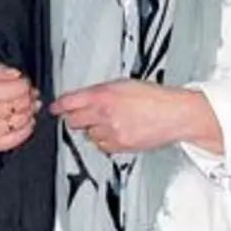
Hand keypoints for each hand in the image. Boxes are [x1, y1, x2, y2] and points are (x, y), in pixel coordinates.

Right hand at [0, 65, 39, 153]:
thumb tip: (18, 75)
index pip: (20, 87)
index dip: (26, 85)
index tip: (25, 85)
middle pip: (23, 104)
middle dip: (29, 98)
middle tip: (29, 96)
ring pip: (23, 120)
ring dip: (29, 113)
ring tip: (27, 108)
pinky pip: (18, 137)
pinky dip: (26, 129)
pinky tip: (25, 122)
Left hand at [50, 80, 221, 155]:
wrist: (175, 113)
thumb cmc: (153, 97)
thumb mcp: (122, 85)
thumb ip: (99, 92)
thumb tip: (83, 99)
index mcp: (104, 95)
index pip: (70, 101)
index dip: (59, 106)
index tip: (54, 108)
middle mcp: (106, 114)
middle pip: (74, 121)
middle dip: (74, 117)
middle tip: (80, 115)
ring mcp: (113, 132)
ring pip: (88, 134)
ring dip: (92, 129)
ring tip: (109, 121)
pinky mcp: (121, 146)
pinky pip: (102, 145)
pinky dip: (104, 140)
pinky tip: (116, 131)